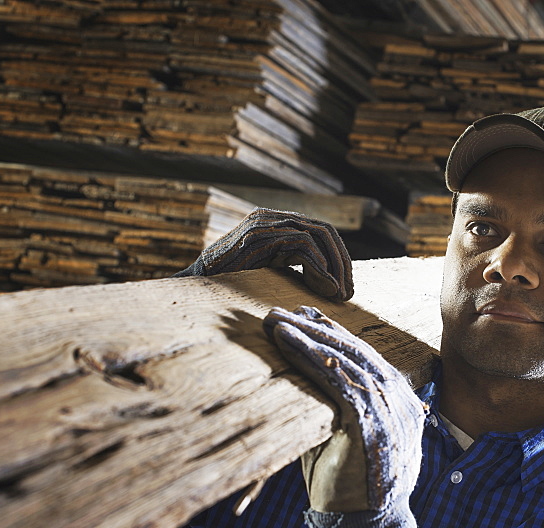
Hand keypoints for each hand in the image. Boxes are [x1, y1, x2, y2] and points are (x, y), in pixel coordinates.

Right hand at [173, 207, 353, 300]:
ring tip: (338, 294)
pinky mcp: (259, 237)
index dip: (339, 257)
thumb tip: (332, 282)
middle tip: (349, 292)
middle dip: (342, 262)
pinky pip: (302, 246)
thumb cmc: (230, 284)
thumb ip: (293, 267)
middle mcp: (271, 217)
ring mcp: (264, 224)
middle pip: (324, 230)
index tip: (346, 285)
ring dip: (335, 267)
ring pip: (317, 236)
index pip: (320, 230)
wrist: (194, 285)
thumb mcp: (268, 270)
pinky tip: (324, 288)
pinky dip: (319, 268)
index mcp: (275, 222)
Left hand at [263, 305, 425, 527]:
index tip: (303, 317)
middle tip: (280, 312)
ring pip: (344, 360)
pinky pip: (336, 381)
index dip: (332, 334)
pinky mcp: (371, 423)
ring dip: (306, 337)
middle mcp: (399, 398)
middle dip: (315, 328)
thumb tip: (299, 374)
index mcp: (398, 399)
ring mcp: (389, 410)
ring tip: (274, 321)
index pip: (363, 356)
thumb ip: (332, 405)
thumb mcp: (342, 435)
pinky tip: (287, 342)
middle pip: (354, 351)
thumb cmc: (346, 485)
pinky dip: (309, 357)